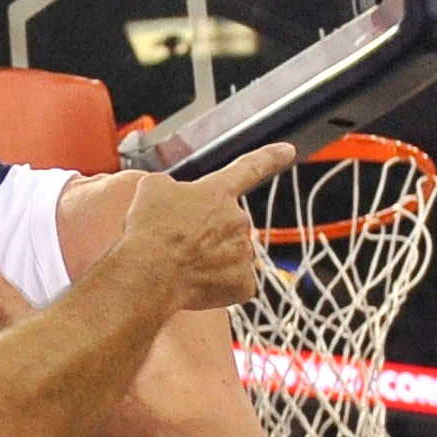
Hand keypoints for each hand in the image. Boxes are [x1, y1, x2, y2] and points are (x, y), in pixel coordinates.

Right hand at [115, 143, 294, 310]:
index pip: (250, 168)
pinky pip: (233, 283)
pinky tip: (194, 284)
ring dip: (209, 259)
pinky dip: (216, 285)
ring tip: (179, 265)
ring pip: (229, 255)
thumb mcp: (152, 189)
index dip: (270, 157)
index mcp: (218, 192)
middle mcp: (239, 219)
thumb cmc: (149, 231)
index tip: (288, 150)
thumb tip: (173, 193)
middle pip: (227, 225)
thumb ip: (172, 185)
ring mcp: (243, 253)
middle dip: (206, 233)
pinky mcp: (242, 284)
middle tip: (176, 242)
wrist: (149, 274)